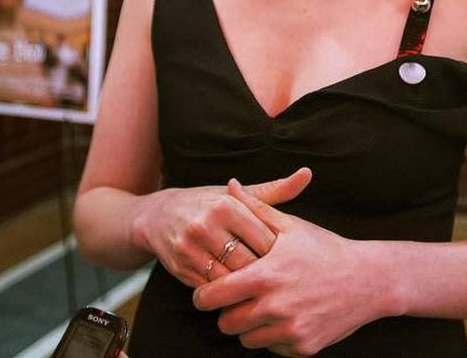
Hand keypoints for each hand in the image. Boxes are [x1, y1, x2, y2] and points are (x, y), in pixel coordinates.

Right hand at [130, 168, 311, 287]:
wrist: (158, 217)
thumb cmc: (208, 204)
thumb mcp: (237, 196)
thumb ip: (274, 190)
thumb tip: (307, 173)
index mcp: (225, 204)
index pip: (264, 239)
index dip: (278, 253)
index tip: (285, 259)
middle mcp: (205, 224)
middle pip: (248, 261)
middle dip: (263, 272)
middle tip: (277, 279)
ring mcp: (189, 248)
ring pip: (229, 278)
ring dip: (244, 286)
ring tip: (259, 287)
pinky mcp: (179, 268)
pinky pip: (211, 288)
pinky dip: (225, 292)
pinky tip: (236, 290)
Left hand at [193, 179, 389, 356]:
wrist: (368, 280)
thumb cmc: (326, 249)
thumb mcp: (292, 226)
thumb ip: (256, 208)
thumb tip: (230, 185)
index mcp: (265, 276)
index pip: (211, 297)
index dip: (205, 294)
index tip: (211, 290)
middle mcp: (275, 307)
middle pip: (225, 323)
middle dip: (228, 312)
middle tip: (241, 299)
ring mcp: (290, 330)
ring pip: (247, 340)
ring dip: (250, 326)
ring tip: (265, 306)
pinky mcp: (303, 347)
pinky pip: (273, 349)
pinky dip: (274, 337)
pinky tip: (287, 317)